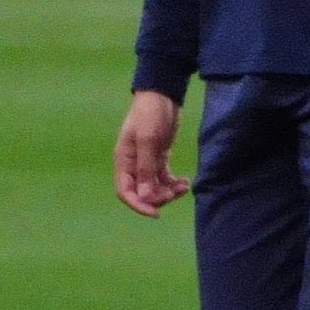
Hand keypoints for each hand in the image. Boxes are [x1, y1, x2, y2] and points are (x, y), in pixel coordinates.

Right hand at [114, 90, 189, 215]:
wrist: (162, 96)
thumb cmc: (150, 114)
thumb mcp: (148, 140)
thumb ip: (146, 168)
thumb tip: (145, 196)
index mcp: (123, 161)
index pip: (125, 191)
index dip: (138, 205)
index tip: (155, 213)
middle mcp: (133, 165)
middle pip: (142, 192)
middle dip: (158, 198)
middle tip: (176, 193)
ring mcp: (146, 162)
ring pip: (154, 187)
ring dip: (168, 192)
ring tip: (183, 187)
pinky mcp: (159, 158)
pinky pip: (164, 178)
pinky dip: (174, 183)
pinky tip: (185, 182)